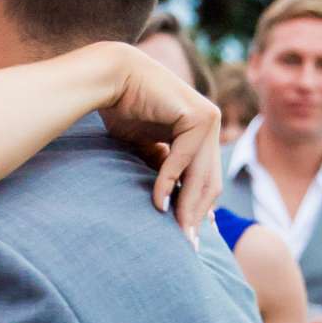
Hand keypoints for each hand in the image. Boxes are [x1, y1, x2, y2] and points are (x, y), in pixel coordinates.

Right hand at [96, 44, 221, 243]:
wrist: (112, 78)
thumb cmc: (123, 109)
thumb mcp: (147, 149)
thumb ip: (163, 169)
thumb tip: (169, 203)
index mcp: (201, 129)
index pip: (206, 177)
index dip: (199, 208)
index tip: (191, 235)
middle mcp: (209, 123)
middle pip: (208, 180)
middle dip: (196, 214)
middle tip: (187, 244)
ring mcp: (208, 118)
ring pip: (201, 174)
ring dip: (186, 206)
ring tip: (177, 232)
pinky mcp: (198, 116)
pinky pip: (185, 159)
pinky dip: (170, 183)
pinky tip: (158, 203)